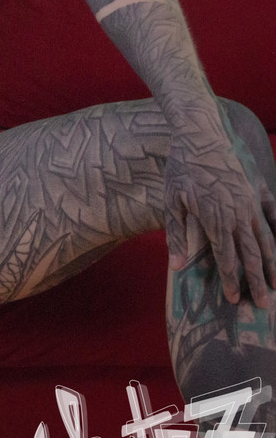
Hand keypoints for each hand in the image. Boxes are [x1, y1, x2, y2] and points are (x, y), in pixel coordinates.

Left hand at [165, 123, 275, 308]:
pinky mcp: (257, 190)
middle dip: (257, 281)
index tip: (235, 299)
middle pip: (251, 254)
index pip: (226, 258)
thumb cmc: (182, 166)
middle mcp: (238, 214)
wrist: (200, 132)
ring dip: (272, 264)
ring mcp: (251, 202)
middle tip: (264, 305)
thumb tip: (177, 267)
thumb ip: (175, 234)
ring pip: (266, 240)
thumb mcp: (171, 200)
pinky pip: (273, 216)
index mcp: (216, 218)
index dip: (231, 280)